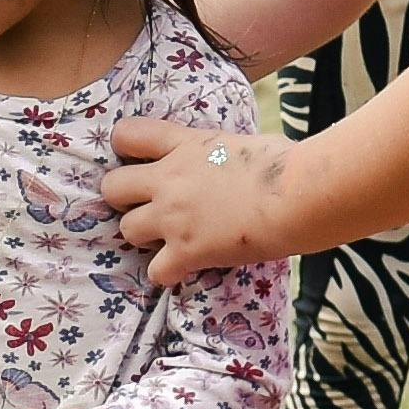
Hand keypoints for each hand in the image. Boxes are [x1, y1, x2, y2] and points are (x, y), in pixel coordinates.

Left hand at [99, 116, 290, 287]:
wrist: (296, 195)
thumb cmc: (285, 163)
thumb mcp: (241, 141)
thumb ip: (217, 151)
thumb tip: (228, 158)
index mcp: (184, 144)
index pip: (127, 135)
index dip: (126, 149)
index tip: (141, 161)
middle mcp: (168, 179)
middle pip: (112, 187)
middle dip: (126, 199)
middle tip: (151, 206)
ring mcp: (173, 217)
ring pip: (126, 230)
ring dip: (145, 237)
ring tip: (169, 240)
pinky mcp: (186, 251)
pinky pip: (155, 272)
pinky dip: (167, 273)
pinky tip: (185, 268)